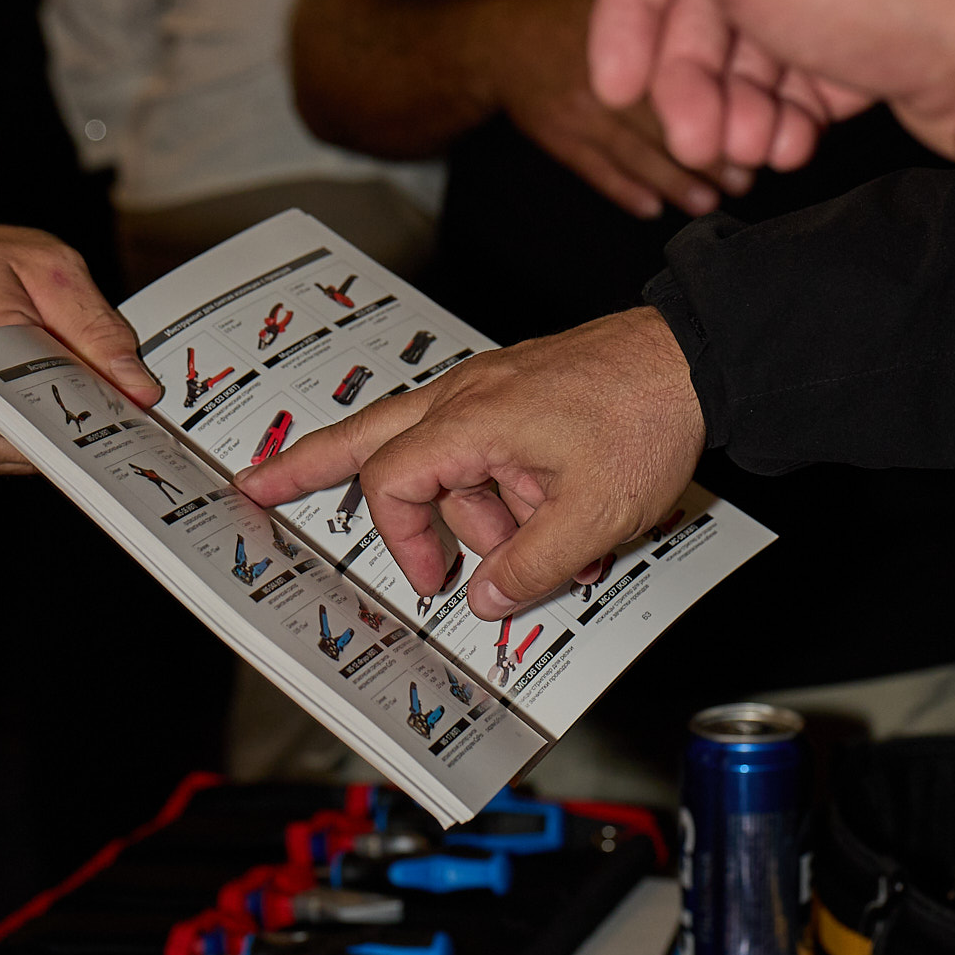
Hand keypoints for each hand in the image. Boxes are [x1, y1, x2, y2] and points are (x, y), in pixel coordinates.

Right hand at [0, 203, 161, 472]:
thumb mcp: (47, 267)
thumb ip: (96, 325)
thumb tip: (138, 386)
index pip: (51, 393)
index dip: (103, 402)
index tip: (140, 407)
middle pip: (50, 433)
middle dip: (94, 418)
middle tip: (128, 401)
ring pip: (43, 452)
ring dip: (71, 427)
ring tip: (80, 387)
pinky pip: (28, 456)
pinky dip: (50, 434)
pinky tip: (54, 401)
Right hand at [239, 307, 704, 617]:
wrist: (700, 356)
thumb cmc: (648, 419)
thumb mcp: (593, 518)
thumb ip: (530, 566)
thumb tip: (487, 599)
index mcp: (471, 420)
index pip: (393, 482)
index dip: (405, 540)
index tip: (436, 581)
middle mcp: (468, 395)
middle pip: (368, 434)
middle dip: (308, 464)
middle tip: (255, 486)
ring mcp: (495, 388)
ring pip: (447, 455)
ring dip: (483, 510)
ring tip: (553, 543)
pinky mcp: (525, 392)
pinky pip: (489, 445)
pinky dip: (507, 486)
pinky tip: (560, 520)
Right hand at [487, 0, 753, 222]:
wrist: (499, 43)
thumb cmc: (577, 20)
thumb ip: (678, 19)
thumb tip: (748, 51)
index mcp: (628, 30)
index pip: (683, 73)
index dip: (722, 106)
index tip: (757, 128)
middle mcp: (602, 68)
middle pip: (664, 118)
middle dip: (708, 154)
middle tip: (745, 179)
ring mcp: (575, 107)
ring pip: (635, 152)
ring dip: (676, 183)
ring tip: (708, 201)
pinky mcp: (555, 138)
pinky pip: (596, 171)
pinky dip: (626, 192)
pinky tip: (653, 208)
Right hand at [506, 0, 954, 172]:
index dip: (628, 11)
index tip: (617, 88)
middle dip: (693, 76)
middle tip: (696, 143)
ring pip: (753, 38)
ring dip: (739, 103)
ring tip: (754, 153)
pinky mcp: (880, 22)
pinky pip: (805, 67)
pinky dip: (790, 109)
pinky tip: (795, 144)